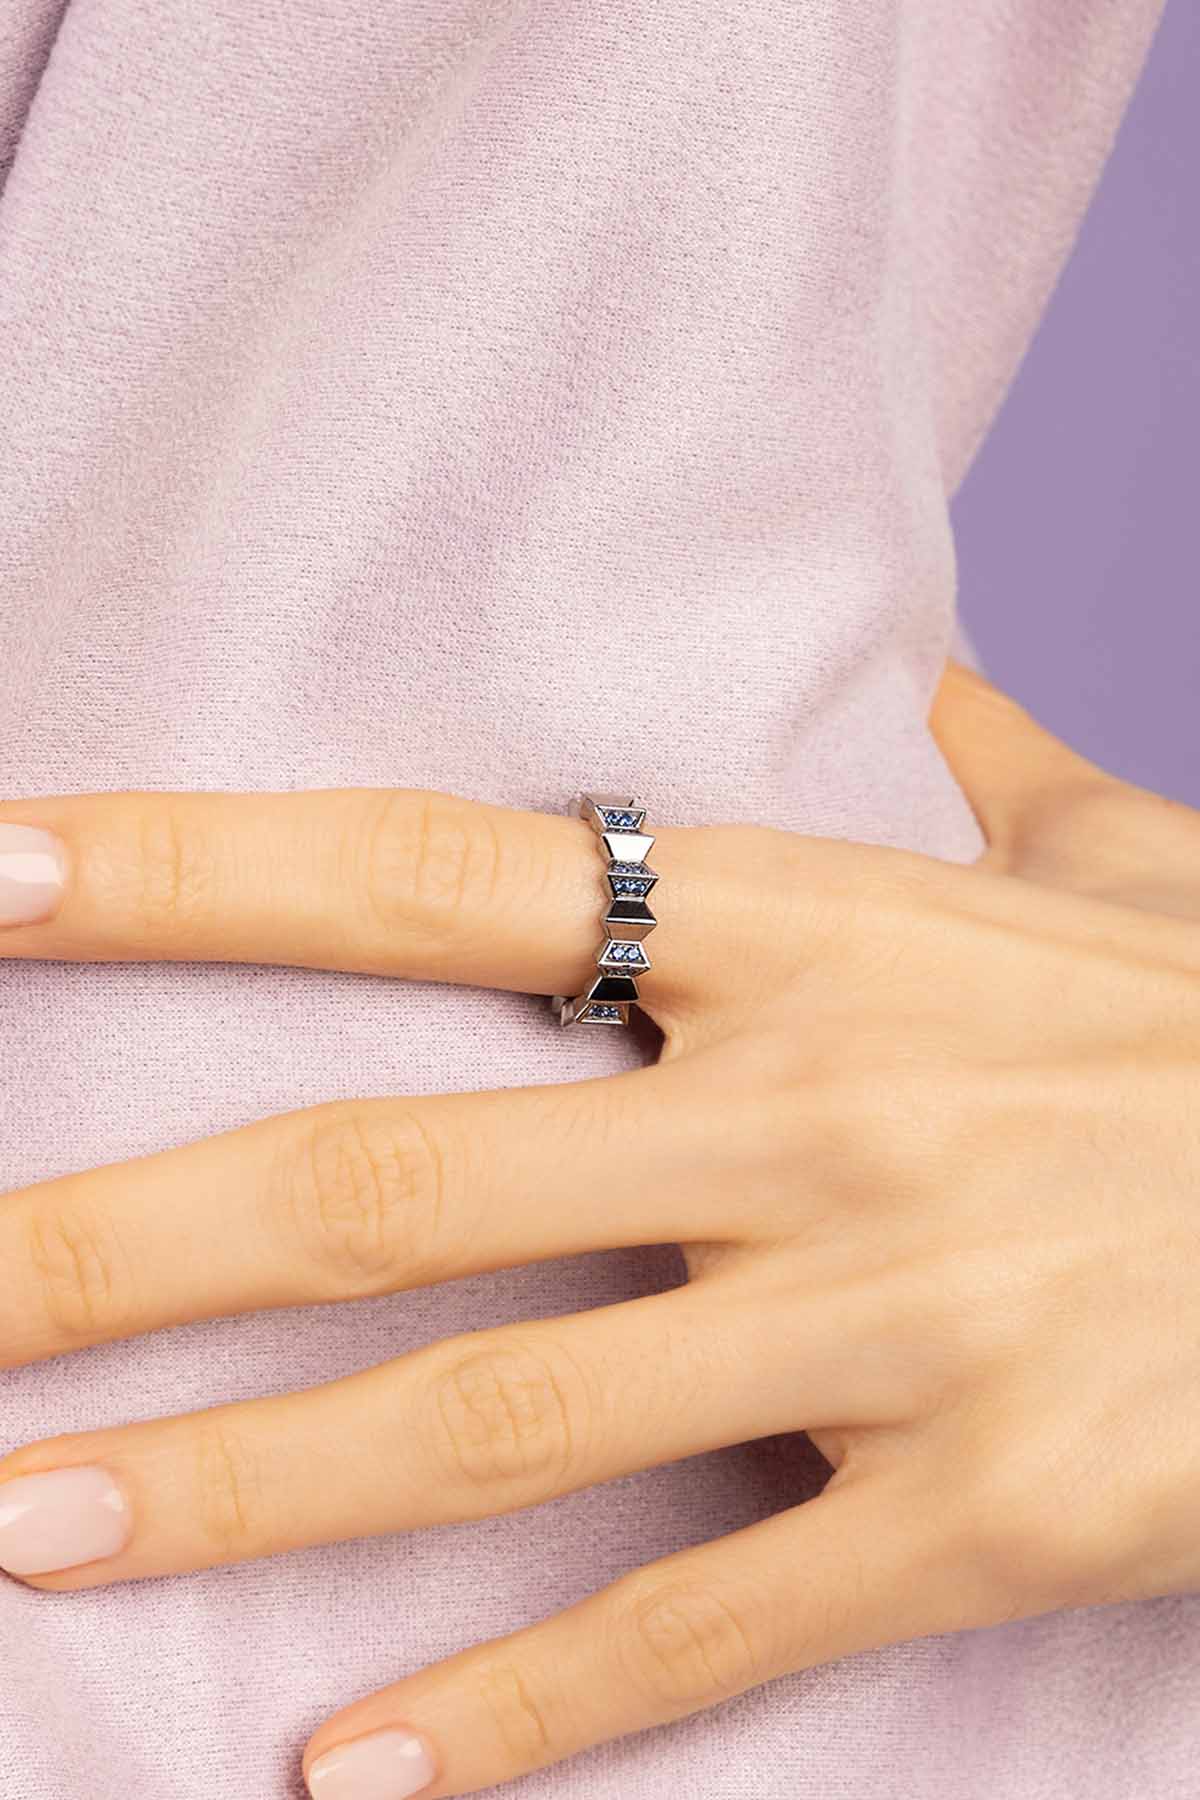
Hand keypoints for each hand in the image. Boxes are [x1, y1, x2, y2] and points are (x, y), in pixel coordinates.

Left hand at [0, 663, 1197, 1799]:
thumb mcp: (1123, 872)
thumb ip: (1002, 780)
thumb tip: (947, 691)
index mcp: (803, 932)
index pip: (426, 869)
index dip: (192, 870)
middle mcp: (809, 1113)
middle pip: (380, 1176)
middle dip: (111, 1247)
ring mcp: (889, 1318)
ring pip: (486, 1421)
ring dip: (235, 1492)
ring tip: (30, 1533)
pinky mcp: (983, 1510)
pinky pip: (697, 1620)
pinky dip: (511, 1715)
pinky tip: (345, 1777)